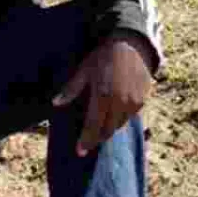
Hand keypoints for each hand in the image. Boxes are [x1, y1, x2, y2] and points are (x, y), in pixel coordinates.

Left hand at [52, 31, 153, 156]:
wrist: (132, 45)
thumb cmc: (103, 56)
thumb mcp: (84, 70)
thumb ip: (71, 89)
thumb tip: (56, 103)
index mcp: (102, 96)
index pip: (93, 126)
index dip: (86, 141)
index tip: (80, 151)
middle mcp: (119, 103)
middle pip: (107, 131)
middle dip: (97, 138)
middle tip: (87, 142)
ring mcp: (132, 103)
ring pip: (118, 126)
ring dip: (108, 130)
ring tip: (99, 129)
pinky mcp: (142, 101)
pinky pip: (129, 118)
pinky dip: (119, 120)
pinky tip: (112, 115)